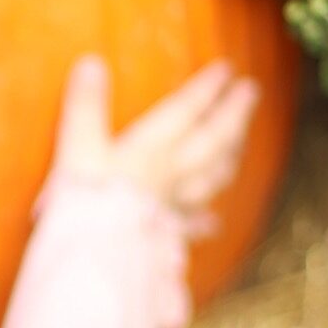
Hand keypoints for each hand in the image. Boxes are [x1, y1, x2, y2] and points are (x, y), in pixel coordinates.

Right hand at [50, 56, 258, 234]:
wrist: (96, 264)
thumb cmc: (85, 206)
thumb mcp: (76, 150)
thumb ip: (85, 107)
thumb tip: (90, 62)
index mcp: (151, 150)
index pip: (185, 112)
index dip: (206, 89)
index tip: (227, 68)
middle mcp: (170, 176)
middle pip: (212, 142)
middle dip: (233, 115)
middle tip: (251, 92)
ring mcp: (172, 209)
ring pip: (211, 179)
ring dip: (229, 158)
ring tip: (239, 145)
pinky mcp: (165, 238)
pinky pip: (192, 225)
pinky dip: (204, 221)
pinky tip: (213, 223)